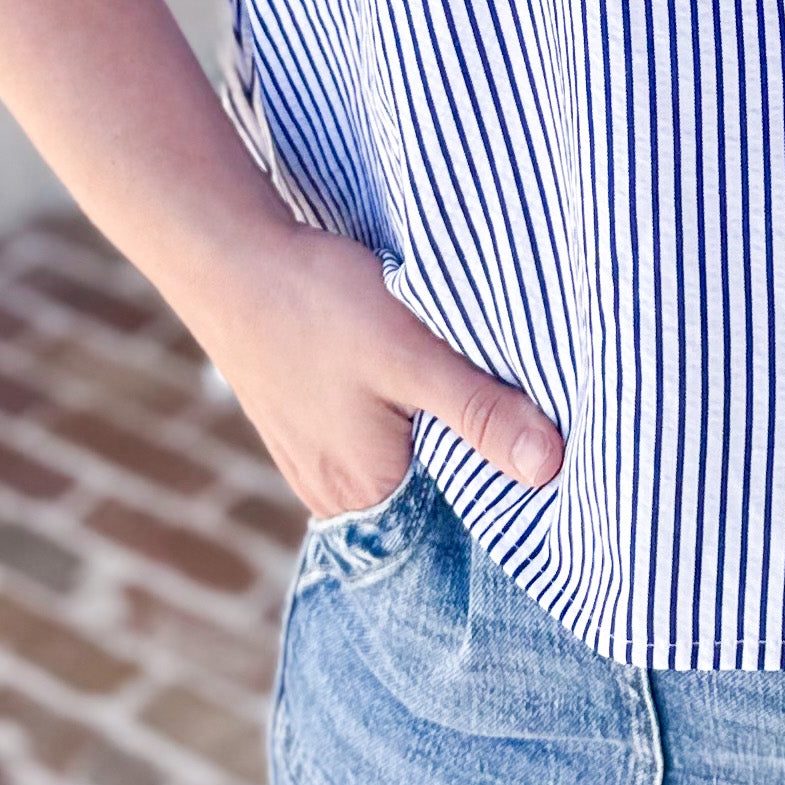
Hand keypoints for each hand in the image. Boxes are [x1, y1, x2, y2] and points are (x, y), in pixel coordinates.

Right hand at [177, 220, 564, 516]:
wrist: (228, 257)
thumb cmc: (316, 304)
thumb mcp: (412, 354)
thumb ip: (480, 412)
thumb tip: (550, 468)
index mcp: (367, 495)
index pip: (460, 526)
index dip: (509, 494)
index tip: (556, 461)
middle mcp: (338, 496)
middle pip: (434, 497)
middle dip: (479, 462)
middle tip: (534, 417)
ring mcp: (317, 463)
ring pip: (408, 465)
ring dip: (443, 435)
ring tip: (483, 393)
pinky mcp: (308, 428)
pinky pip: (378, 442)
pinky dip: (408, 419)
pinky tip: (426, 380)